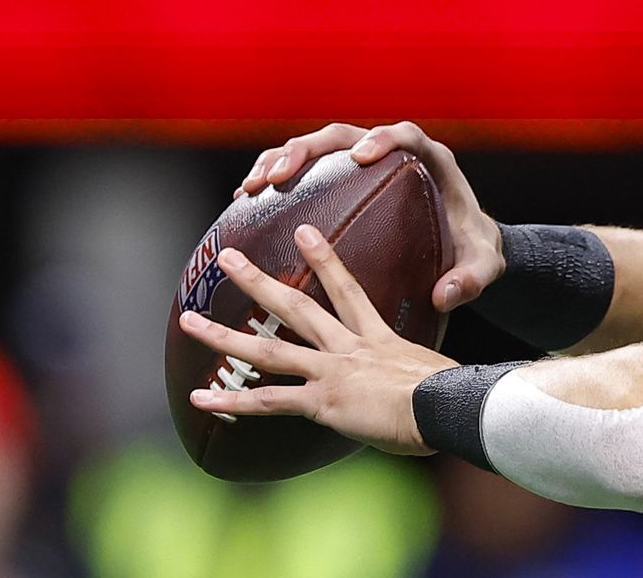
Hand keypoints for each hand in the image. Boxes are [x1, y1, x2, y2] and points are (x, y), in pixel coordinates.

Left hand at [180, 223, 457, 454]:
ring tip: (188, 321)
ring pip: (269, 350)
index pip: (348, 291)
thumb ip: (417, 374)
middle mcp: (350, 349)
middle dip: (258, 281)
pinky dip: (231, 399)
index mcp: (378, 340)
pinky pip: (269, 401)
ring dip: (224, 335)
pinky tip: (200, 396)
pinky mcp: (324, 401)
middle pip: (297, 308)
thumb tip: (428, 382)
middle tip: (228, 258)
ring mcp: (333, 372)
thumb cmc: (454, 397)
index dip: (325, 260)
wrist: (448, 408)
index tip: (304, 234)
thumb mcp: (438, 374)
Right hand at [234, 121, 504, 310]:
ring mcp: (364, 165)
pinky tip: (247, 200)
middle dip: (309, 149)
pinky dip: (275, 176)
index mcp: (431, 161)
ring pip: (317, 147)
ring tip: (253, 187)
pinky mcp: (343, 181)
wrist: (466, 247)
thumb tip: (446, 294)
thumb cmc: (475, 250)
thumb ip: (472, 278)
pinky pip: (305, 170)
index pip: (406, 135)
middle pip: (345, 135)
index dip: (383, 138)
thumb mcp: (483, 265)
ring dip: (281, 159)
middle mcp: (393, 154)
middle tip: (280, 176)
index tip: (362, 156)